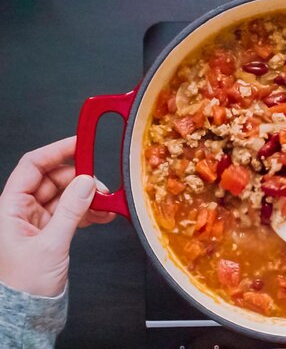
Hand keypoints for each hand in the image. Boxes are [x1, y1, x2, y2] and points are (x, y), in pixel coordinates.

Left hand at [0, 137, 114, 296]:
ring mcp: (36, 220)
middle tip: (101, 185)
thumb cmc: (24, 283)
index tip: (79, 144)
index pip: (32, 166)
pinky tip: (101, 214)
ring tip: (105, 203)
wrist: (27, 310)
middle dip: (80, 179)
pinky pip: (70, 211)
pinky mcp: (50, 231)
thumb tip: (86, 183)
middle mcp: (22, 209)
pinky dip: (87, 210)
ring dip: (86, 196)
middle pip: (53, 179)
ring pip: (65, 195)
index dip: (56, 151)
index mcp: (10, 207)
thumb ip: (70, 210)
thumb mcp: (50, 244)